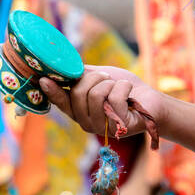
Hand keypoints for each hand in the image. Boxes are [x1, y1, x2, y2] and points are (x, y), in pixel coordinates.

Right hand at [40, 65, 165, 138]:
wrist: (151, 101)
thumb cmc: (124, 89)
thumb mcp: (101, 78)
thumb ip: (83, 75)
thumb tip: (66, 66)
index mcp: (78, 110)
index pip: (60, 102)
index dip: (52, 91)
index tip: (43, 79)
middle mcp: (85, 122)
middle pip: (78, 93)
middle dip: (95, 78)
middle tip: (107, 77)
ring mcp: (100, 127)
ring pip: (95, 96)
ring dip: (110, 83)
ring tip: (118, 86)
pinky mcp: (117, 128)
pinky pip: (114, 99)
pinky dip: (123, 87)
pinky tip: (129, 92)